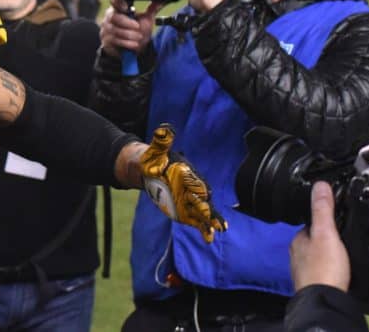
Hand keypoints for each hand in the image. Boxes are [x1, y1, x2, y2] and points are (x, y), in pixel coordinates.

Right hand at [99, 0, 160, 56]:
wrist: (133, 47)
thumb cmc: (138, 30)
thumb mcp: (146, 18)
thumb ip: (152, 8)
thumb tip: (162, 0)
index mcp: (119, 7)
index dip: (118, 1)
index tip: (126, 8)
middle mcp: (110, 16)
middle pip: (114, 16)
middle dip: (128, 23)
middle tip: (138, 27)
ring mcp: (106, 28)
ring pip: (115, 30)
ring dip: (129, 34)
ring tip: (138, 37)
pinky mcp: (106, 40)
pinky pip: (115, 40)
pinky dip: (126, 42)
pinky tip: (134, 44)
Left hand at [140, 123, 227, 242]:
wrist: (150, 171)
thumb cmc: (155, 159)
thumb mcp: (156, 150)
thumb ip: (162, 141)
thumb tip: (165, 129)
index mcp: (188, 174)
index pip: (197, 181)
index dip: (198, 188)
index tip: (202, 193)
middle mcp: (193, 188)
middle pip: (203, 198)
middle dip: (206, 207)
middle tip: (212, 218)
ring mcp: (192, 201)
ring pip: (204, 211)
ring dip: (210, 220)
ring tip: (218, 230)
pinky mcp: (187, 211)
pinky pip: (198, 221)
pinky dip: (204, 229)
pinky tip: (209, 239)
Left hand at [290, 181, 349, 290]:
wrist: (326, 300)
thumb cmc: (324, 270)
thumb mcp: (326, 233)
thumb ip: (323, 209)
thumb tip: (320, 185)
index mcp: (298, 240)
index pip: (310, 223)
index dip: (323, 220)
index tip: (334, 218)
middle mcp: (298, 254)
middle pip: (313, 240)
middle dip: (326, 238)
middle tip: (342, 238)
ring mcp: (304, 269)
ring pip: (317, 255)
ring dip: (328, 253)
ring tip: (342, 253)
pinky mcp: (314, 283)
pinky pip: (323, 269)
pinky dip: (330, 267)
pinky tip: (338, 270)